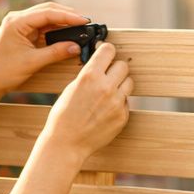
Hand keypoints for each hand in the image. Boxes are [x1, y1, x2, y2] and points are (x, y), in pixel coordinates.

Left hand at [0, 2, 88, 95]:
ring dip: (62, 21)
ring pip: (46, 17)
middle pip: (48, 10)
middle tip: (85, 22)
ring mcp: (20, 24)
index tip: (83, 21)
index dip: (67, 16)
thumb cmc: (5, 71)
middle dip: (67, 15)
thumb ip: (56, 52)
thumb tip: (76, 46)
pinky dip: (56, 29)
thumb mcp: (33, 62)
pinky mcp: (23, 31)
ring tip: (79, 26)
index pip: (47, 13)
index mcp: (17, 22)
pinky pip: (43, 26)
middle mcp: (17, 18)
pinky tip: (67, 33)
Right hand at [42, 41, 131, 162]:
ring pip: (129, 83)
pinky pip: (126, 102)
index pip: (109, 50)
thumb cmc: (64, 116)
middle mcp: (106, 87)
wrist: (67, 143)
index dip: (107, 51)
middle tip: (108, 75)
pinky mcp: (123, 116)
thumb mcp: (71, 88)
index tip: (106, 54)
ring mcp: (117, 102)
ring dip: (121, 85)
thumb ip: (89, 75)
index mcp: (90, 76)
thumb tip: (100, 64)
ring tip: (108, 93)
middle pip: (123, 65)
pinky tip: (106, 110)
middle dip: (116, 69)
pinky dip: (119, 103)